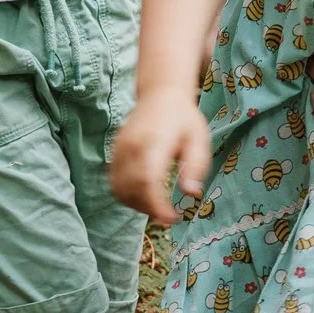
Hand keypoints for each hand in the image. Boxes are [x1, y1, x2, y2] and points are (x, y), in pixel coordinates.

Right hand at [110, 93, 213, 224]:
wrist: (160, 94)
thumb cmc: (183, 119)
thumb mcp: (199, 139)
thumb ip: (196, 166)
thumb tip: (191, 193)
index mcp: (154, 141)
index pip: (148, 179)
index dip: (156, 204)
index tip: (172, 218)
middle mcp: (131, 146)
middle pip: (131, 188)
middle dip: (148, 208)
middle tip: (168, 215)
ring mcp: (119, 149)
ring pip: (118, 188)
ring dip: (136, 205)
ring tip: (156, 207)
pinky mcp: (114, 152)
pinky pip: (113, 181)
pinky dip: (126, 195)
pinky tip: (144, 196)